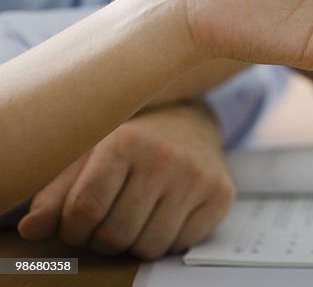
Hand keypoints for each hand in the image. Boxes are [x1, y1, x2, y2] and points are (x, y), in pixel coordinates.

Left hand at [17, 102, 233, 259]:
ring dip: (136, 243)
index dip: (73, 229)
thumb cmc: (129, 147)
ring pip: (150, 246)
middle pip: (117, 234)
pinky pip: (182, 244)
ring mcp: (197, 176)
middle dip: (104, 240)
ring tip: (136, 220)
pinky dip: (168, 240)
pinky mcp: (221, 194)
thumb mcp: (87, 158)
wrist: (190, 126)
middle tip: (108, 224)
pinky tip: (165, 216)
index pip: (84, 209)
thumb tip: (32, 229)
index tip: (78, 224)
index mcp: (126, 141)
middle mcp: (165, 156)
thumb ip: (55, 194)